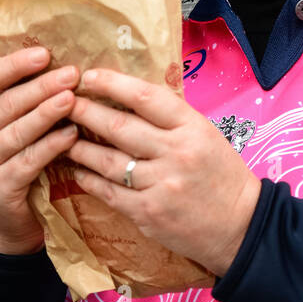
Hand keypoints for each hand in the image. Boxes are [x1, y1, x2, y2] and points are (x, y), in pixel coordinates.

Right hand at [0, 46, 81, 253]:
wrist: (14, 218)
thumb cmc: (26, 160)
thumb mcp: (24, 127)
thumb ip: (35, 100)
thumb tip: (71, 63)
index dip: (14, 65)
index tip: (44, 53)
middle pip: (6, 104)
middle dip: (40, 87)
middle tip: (71, 74)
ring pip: (16, 133)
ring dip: (46, 114)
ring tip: (72, 100)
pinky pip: (26, 163)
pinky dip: (49, 147)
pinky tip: (71, 136)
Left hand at [64, 67, 263, 278]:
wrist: (240, 225)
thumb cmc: (221, 174)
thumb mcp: (205, 135)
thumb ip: (170, 120)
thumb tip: (126, 98)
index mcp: (192, 127)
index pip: (146, 96)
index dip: (112, 83)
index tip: (88, 76)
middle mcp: (176, 153)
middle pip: (120, 127)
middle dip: (85, 111)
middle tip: (61, 102)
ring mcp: (161, 184)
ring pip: (108, 160)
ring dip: (79, 147)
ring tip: (61, 137)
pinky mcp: (148, 212)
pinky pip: (109, 192)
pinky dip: (89, 179)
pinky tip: (77, 170)